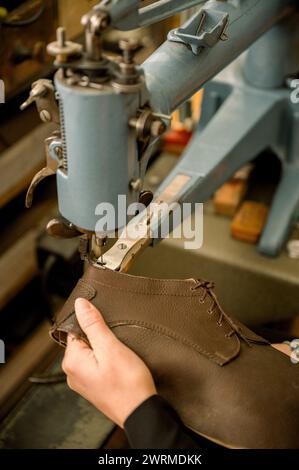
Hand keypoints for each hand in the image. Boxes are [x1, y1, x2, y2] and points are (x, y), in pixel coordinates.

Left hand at [62, 298, 156, 427]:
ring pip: (91, 352)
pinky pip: (97, 364)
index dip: (92, 324)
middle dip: (100, 337)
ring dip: (105, 349)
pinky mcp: (94, 386)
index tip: (106, 327)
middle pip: (83, 340)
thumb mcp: (111, 347)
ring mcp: (82, 381)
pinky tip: (119, 365)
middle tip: (116, 344)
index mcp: (71, 361)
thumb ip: (93, 324)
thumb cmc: (128, 383)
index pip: (76, 329)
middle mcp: (72, 373)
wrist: (141, 413)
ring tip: (119, 356)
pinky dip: (107, 360)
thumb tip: (80, 304)